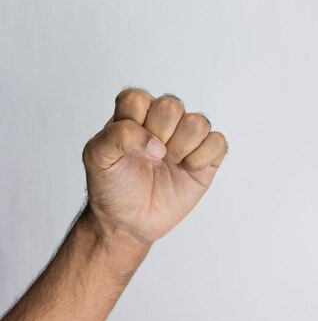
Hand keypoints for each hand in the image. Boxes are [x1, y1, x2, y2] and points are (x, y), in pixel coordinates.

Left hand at [82, 88, 227, 246]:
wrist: (126, 221)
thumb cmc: (111, 185)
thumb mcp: (97, 157)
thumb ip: (118, 136)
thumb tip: (157, 146)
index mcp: (135, 112)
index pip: (137, 98)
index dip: (133, 124)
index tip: (126, 148)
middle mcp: (162, 120)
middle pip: (171, 105)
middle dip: (158, 135)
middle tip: (150, 158)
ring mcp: (186, 138)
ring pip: (198, 122)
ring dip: (181, 148)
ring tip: (169, 164)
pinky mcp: (206, 157)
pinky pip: (218, 142)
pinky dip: (202, 158)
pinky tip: (187, 169)